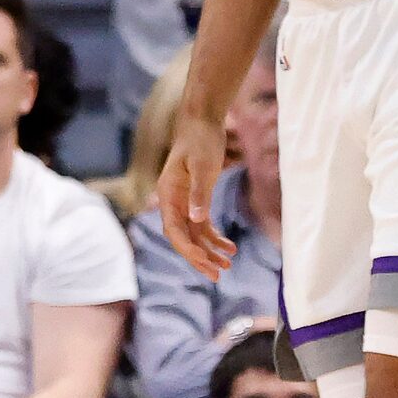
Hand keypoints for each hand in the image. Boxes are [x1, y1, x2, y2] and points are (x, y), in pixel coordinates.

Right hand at [154, 114, 235, 278]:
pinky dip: (214, 237)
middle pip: (182, 238)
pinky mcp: (195, 199)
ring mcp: (182, 202)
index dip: (188, 249)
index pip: (174, 230)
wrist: (202, 121)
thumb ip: (199, 193)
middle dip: (199, 258)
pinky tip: (229, 247)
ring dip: (208, 251)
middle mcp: (172, 202)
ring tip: (228, 264)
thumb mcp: (203, 166)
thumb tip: (196, 221)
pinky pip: (201, 225)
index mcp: (168, 195)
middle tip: (218, 275)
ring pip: (193, 234)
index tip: (204, 262)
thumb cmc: (201, 141)